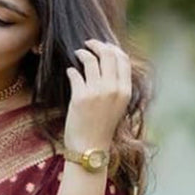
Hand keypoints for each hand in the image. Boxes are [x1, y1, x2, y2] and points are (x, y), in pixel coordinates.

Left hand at [63, 38, 131, 152]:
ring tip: (77, 54)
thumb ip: (117, 86)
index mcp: (125, 91)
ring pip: (91, 59)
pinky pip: (75, 73)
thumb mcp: (117, 106)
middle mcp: (113, 89)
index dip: (112, 48)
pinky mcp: (80, 97)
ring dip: (82, 53)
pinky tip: (70, 71)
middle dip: (97, 44)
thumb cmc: (102, 128)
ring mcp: (97, 93)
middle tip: (88, 44)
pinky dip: (71, 69)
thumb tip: (108, 62)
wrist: (90, 149)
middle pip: (108, 54)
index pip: (123, 59)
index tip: (103, 46)